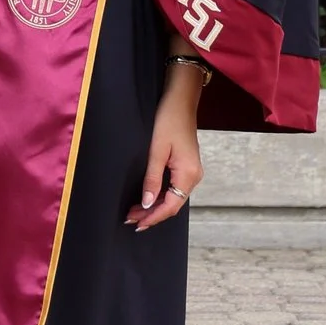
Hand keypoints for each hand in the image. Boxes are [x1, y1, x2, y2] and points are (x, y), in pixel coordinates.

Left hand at [130, 56, 203, 231]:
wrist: (181, 100)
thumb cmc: (168, 120)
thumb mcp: (156, 150)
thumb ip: (152, 179)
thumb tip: (147, 204)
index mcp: (188, 174)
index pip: (171, 205)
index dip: (153, 217)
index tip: (137, 224)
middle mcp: (194, 176)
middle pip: (173, 204)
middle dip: (152, 214)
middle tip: (130, 219)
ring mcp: (192, 172)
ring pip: (174, 198)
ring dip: (155, 206)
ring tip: (135, 212)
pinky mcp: (187, 166)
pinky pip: (174, 189)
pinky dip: (161, 196)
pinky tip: (148, 198)